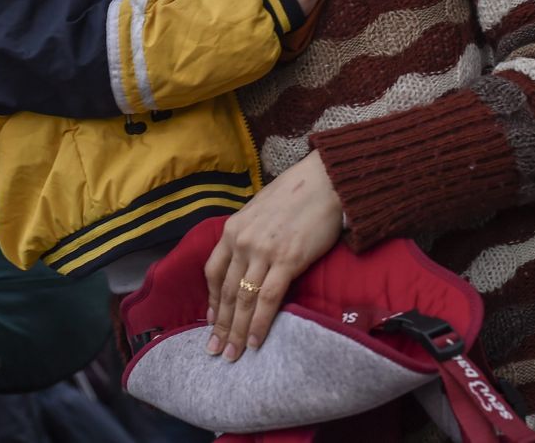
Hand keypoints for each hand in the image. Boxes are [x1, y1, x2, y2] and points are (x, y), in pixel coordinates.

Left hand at [203, 151, 342, 361]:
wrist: (323, 181)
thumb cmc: (294, 194)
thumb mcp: (257, 211)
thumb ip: (247, 235)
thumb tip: (245, 260)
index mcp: (232, 229)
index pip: (213, 272)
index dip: (212, 301)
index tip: (211, 321)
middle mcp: (242, 241)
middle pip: (226, 292)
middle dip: (221, 325)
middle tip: (215, 350)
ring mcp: (263, 252)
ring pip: (244, 300)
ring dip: (237, 331)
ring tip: (233, 354)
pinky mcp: (288, 260)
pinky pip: (268, 299)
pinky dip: (259, 323)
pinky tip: (256, 341)